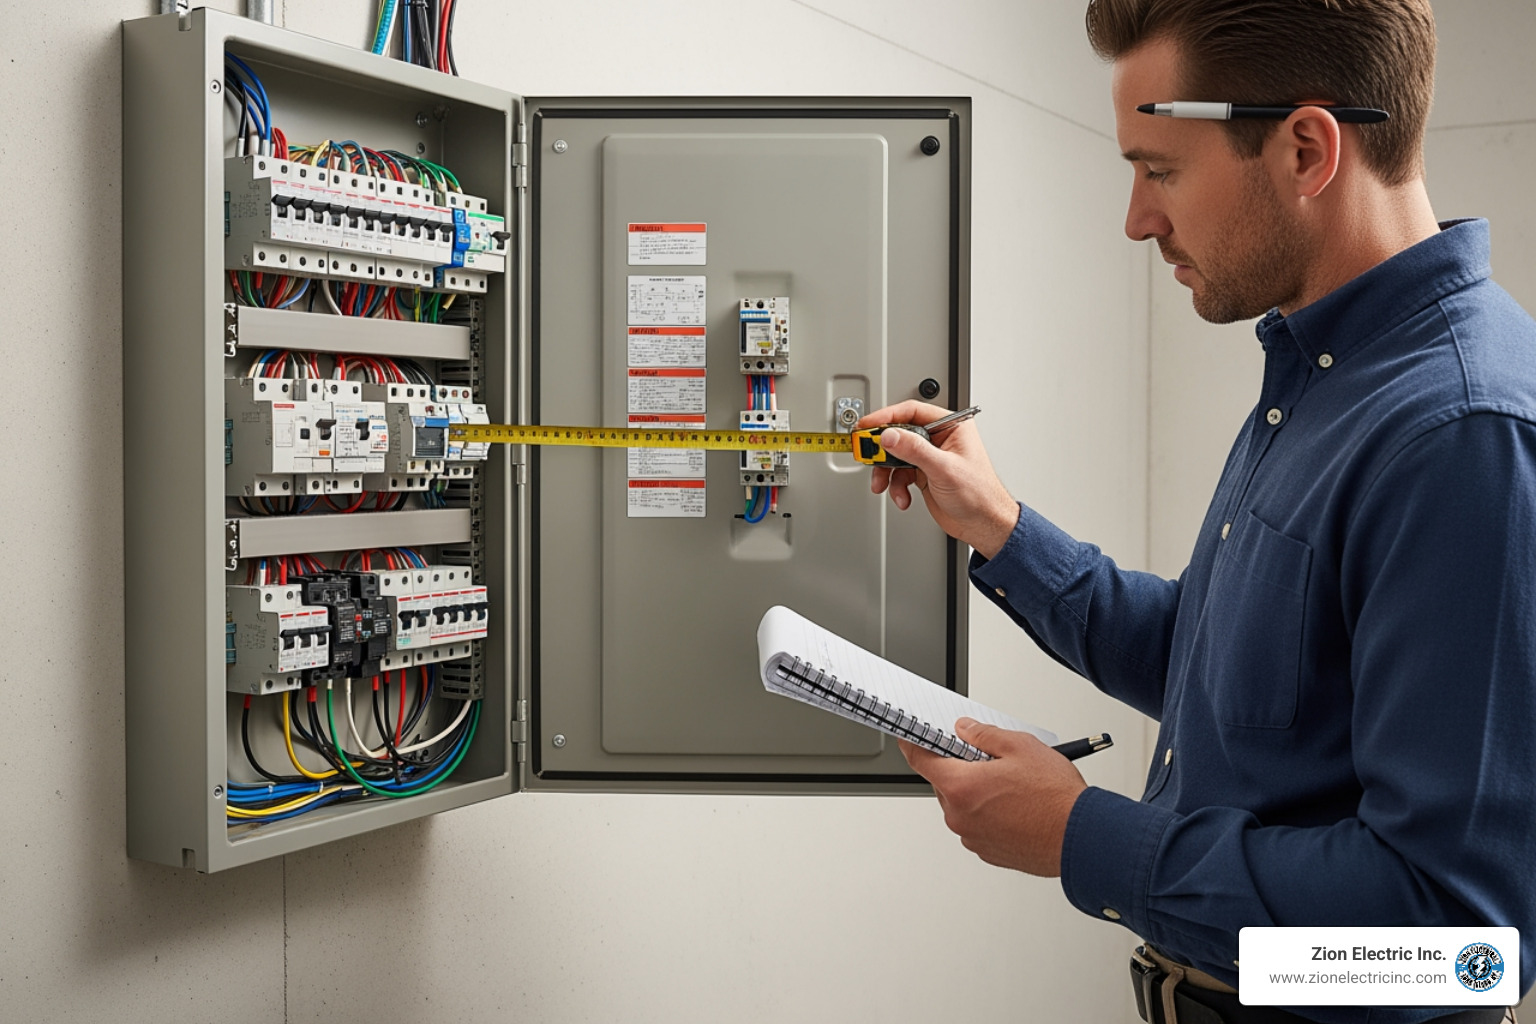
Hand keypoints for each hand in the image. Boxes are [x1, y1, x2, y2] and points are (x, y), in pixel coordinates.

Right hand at [858, 401, 1017, 558]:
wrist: (983, 525)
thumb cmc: (980, 494)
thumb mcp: (944, 469)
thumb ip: (915, 450)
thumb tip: (890, 435)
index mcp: (950, 426)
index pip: (912, 411)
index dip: (886, 417)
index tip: (867, 425)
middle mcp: (938, 438)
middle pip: (900, 433)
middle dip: (883, 449)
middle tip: (868, 456)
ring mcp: (929, 457)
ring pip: (895, 456)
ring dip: (886, 472)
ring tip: (883, 485)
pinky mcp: (923, 473)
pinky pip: (899, 474)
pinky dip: (896, 487)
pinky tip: (902, 497)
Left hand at [899, 718, 1087, 876]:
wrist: (1080, 838)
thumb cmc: (1054, 797)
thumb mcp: (1020, 747)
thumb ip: (984, 735)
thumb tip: (965, 730)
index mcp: (960, 787)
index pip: (921, 760)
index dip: (913, 744)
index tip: (910, 737)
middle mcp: (959, 816)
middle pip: (945, 783)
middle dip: (961, 768)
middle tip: (991, 759)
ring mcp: (973, 837)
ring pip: (963, 805)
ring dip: (977, 793)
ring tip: (1014, 785)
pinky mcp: (989, 852)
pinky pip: (978, 825)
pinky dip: (989, 813)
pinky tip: (1016, 806)